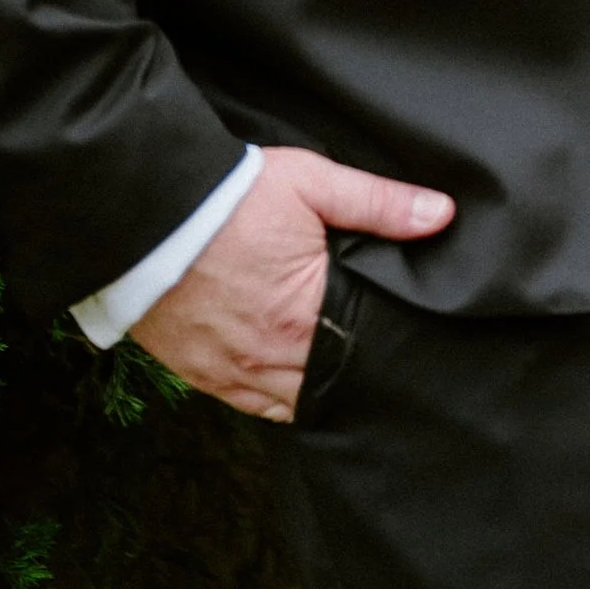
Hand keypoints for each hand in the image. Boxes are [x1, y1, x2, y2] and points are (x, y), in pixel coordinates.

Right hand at [131, 145, 454, 419]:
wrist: (148, 211)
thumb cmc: (233, 195)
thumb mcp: (314, 183)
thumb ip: (380, 203)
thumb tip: (441, 215)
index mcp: (303, 315)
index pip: (361, 347)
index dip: (383, 341)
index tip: (403, 337)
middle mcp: (267, 356)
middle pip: (327, 380)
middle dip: (351, 368)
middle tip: (377, 357)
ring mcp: (229, 370)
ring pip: (288, 401)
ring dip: (314, 387)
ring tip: (339, 368)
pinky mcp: (197, 373)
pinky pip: (247, 404)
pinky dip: (273, 398)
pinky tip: (292, 382)